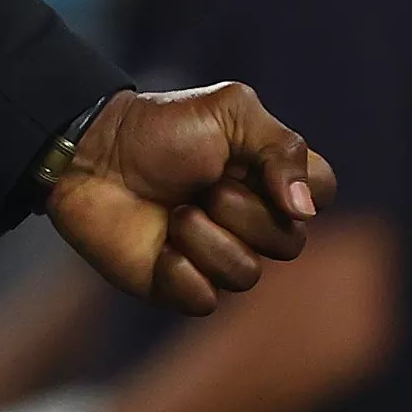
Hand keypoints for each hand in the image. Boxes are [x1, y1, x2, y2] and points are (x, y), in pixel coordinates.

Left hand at [47, 83, 332, 315]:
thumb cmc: (157, 129)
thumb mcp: (228, 111)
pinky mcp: (180, 284)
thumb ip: (282, 147)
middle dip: (240, 211)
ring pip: (247, 275)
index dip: (297, 187)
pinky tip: (158, 246)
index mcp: (269, 179)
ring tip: (173, 211)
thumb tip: (304, 210)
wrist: (89, 153)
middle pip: (289, 243)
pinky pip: (205, 300)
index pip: (321, 195)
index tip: (255, 168)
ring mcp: (217, 254)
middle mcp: (252, 222)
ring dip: (205, 238)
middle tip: (201, 186)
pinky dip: (180, 271)